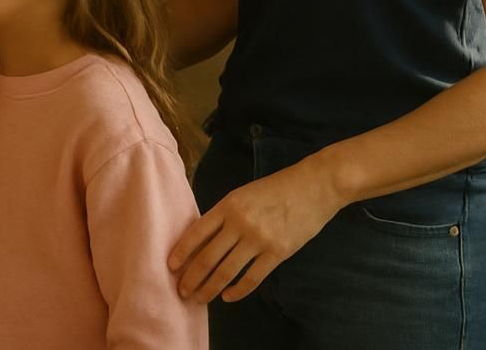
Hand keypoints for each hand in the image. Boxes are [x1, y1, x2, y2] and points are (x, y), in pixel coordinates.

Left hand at [168, 158, 343, 302]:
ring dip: (210, 288)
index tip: (170, 266)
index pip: (197, 232)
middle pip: (208, 257)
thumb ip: (225, 214)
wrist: (314, 186)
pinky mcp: (277, 253)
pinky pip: (252, 278)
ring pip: (226, 271)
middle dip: (192, 277)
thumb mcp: (244, 193)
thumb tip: (204, 239)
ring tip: (199, 298)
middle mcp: (240, 223)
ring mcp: (259, 239)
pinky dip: (238, 291)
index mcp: (228, 205)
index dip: (182, 251)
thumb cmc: (277, 188)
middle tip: (181, 291)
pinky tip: (228, 297)